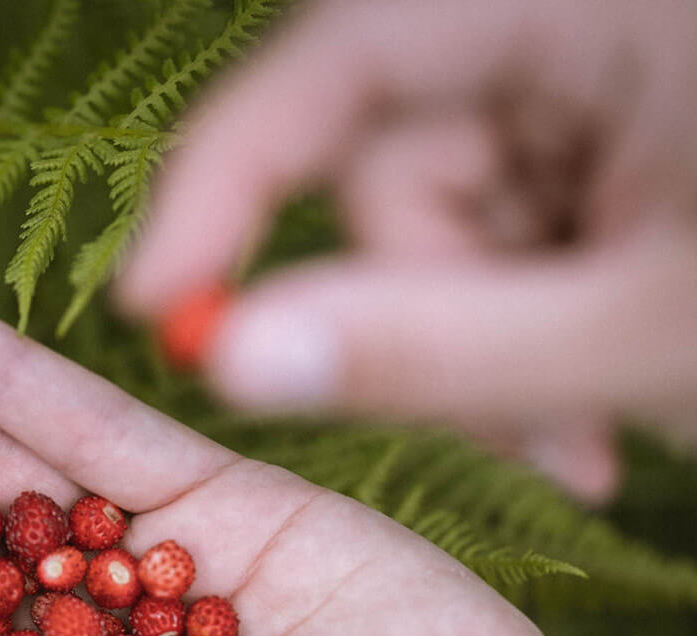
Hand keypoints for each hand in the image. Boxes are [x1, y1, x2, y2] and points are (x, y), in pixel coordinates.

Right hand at [116, 0, 696, 502]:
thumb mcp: (644, 324)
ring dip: (498, 342)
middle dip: (439, 317)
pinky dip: (539, 323)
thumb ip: (431, 349)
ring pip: (451, 225)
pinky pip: (512, 234)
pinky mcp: (605, 131)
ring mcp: (584, 74)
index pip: (327, 69)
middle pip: (396, 173)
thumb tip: (232, 361)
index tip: (151, 308)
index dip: (217, 193)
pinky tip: (610, 379)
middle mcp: (559, 14)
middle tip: (541, 434)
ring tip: (599, 421)